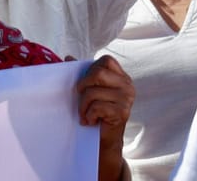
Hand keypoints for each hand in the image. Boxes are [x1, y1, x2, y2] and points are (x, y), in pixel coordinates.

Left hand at [76, 55, 133, 180]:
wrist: (103, 138)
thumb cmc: (95, 110)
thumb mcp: (89, 88)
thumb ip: (81, 72)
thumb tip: (68, 57)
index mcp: (121, 77)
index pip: (106, 60)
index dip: (91, 69)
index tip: (86, 83)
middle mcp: (128, 85)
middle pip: (98, 73)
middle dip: (83, 86)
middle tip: (81, 99)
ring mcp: (127, 99)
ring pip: (93, 91)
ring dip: (83, 105)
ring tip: (85, 113)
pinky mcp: (122, 112)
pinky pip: (97, 106)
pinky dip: (89, 115)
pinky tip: (91, 120)